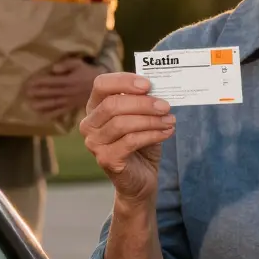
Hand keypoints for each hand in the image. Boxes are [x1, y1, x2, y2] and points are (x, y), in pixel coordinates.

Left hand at [26, 57, 102, 117]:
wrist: (103, 88)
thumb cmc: (88, 73)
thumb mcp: (79, 64)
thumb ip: (66, 65)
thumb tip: (53, 69)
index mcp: (69, 81)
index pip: (52, 81)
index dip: (40, 82)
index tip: (30, 82)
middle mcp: (67, 92)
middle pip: (51, 93)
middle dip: (38, 93)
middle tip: (26, 93)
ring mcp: (69, 101)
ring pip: (54, 103)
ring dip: (42, 105)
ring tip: (31, 105)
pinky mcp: (72, 107)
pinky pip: (61, 112)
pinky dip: (52, 114)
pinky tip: (43, 116)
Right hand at [79, 72, 173, 204]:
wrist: (140, 177)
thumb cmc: (140, 143)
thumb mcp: (141, 117)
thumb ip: (143, 101)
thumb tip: (157, 87)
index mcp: (95, 107)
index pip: (101, 84)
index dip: (124, 81)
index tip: (147, 84)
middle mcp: (89, 124)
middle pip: (113, 105)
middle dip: (143, 103)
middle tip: (165, 106)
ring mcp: (94, 143)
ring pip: (122, 124)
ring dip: (151, 120)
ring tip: (170, 120)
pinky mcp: (106, 159)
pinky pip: (130, 141)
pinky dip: (152, 134)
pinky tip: (167, 132)